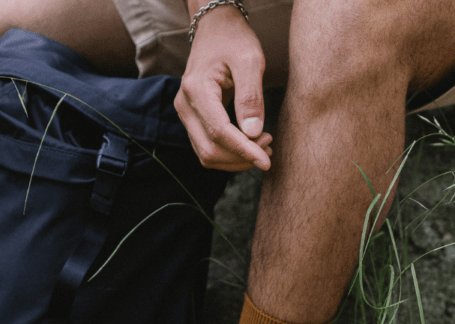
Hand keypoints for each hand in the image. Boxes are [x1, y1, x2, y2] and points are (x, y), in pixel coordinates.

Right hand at [175, 3, 272, 170]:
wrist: (216, 29)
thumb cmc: (234, 40)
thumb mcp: (250, 61)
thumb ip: (251, 97)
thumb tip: (253, 133)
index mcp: (196, 90)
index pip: (219, 133)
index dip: (244, 151)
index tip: (267, 162)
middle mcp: (184, 105)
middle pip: (210, 150)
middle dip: (241, 157)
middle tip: (269, 146)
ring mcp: (186, 112)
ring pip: (207, 154)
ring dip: (236, 158)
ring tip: (264, 145)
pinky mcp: (193, 117)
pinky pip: (207, 146)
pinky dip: (229, 152)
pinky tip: (252, 143)